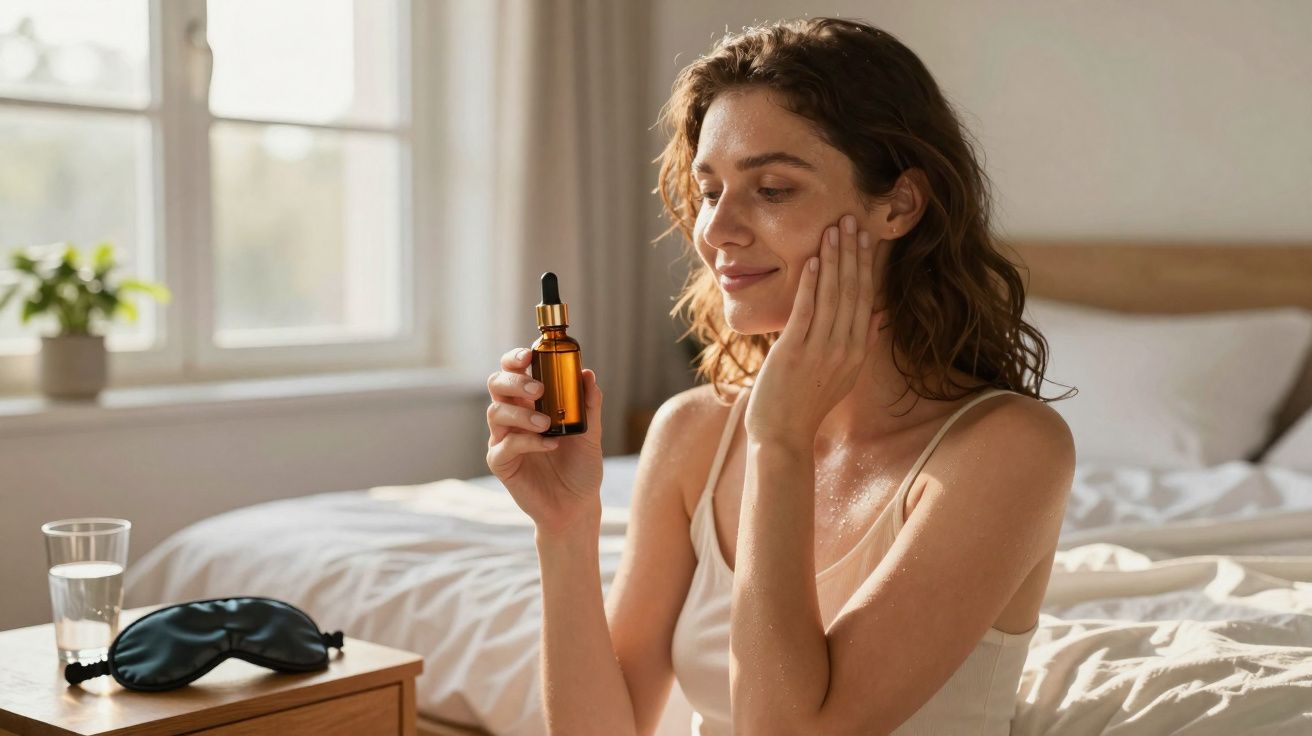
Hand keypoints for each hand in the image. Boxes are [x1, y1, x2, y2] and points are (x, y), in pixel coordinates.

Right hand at [485, 348, 604, 536]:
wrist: (577, 504)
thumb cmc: (581, 466)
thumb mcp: (591, 433)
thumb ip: (589, 404)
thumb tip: (587, 374)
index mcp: (531, 402)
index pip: (514, 370)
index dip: (515, 359)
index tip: (529, 355)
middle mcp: (513, 416)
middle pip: (496, 384)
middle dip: (514, 381)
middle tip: (537, 390)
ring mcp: (504, 438)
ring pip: (495, 412)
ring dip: (521, 414)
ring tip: (547, 423)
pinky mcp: (501, 462)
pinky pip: (504, 445)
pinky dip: (527, 442)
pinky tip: (550, 445)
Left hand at [744, 214, 892, 446]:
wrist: (782, 436)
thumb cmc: (805, 404)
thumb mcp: (842, 375)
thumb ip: (861, 344)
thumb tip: (878, 317)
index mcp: (858, 352)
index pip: (867, 299)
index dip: (867, 266)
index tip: (867, 238)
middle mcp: (846, 349)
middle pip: (854, 291)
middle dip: (854, 253)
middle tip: (853, 219)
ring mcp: (821, 350)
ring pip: (834, 296)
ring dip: (835, 259)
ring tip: (835, 228)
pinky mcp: (795, 352)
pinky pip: (807, 311)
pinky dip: (812, 283)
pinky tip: (814, 259)